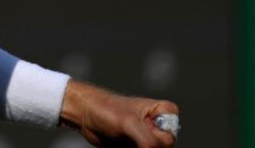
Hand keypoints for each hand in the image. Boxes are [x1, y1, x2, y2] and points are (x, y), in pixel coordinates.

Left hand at [60, 80, 179, 146]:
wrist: (85, 114)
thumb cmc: (105, 109)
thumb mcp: (128, 123)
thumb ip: (147, 140)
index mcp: (163, 111)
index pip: (169, 136)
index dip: (155, 138)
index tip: (137, 128)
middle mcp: (158, 125)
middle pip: (164, 147)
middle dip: (145, 147)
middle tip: (129, 138)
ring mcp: (148, 136)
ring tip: (123, 140)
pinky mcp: (138, 146)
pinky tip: (121, 144)